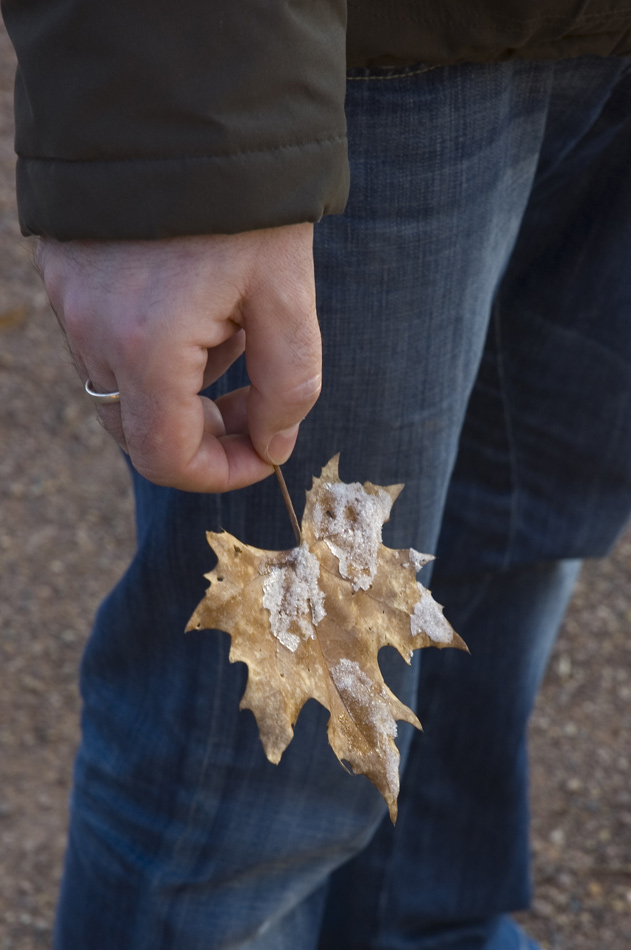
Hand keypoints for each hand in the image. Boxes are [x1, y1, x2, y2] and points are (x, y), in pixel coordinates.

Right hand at [36, 224, 320, 491]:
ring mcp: (71, 305)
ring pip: (126, 390)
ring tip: (230, 328)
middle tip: (256, 401)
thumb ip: (288, 386)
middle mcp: (94, 333)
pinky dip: (156, 351)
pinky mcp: (67, 279)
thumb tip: (272, 445)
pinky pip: (107, 346)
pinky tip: (194, 301)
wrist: (184, 105)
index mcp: (147, 346)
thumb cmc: (245, 201)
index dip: (219, 473)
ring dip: (184, 387)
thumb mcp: (287, 296)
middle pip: (140, 432)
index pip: (167, 457)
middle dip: (205, 432)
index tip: (263, 454)